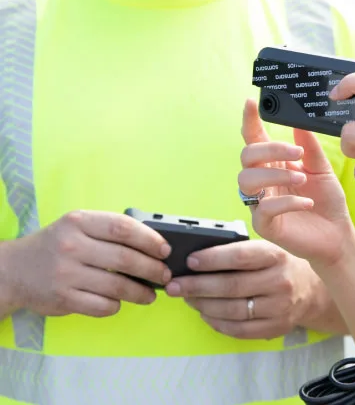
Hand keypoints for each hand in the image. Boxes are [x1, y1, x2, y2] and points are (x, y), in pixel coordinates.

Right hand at [2, 210, 170, 317]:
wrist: (14, 270)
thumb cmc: (57, 245)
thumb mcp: (78, 226)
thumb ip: (109, 230)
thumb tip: (154, 244)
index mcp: (79, 222)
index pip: (123, 228)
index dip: (150, 239)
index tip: (165, 250)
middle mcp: (72, 246)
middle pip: (125, 258)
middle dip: (152, 269)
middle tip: (165, 275)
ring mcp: (66, 274)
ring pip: (117, 286)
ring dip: (141, 292)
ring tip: (151, 294)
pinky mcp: (63, 299)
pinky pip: (102, 305)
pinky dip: (117, 305)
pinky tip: (120, 302)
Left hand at [165, 240, 321, 339]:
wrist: (309, 290)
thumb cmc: (278, 265)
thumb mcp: (266, 249)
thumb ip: (238, 252)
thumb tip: (196, 260)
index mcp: (275, 256)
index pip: (239, 257)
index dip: (212, 259)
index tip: (189, 261)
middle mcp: (279, 281)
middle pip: (231, 286)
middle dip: (197, 286)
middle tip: (174, 285)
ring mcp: (279, 308)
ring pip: (232, 310)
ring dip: (203, 305)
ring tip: (186, 298)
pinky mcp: (275, 328)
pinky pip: (238, 329)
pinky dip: (216, 322)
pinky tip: (204, 313)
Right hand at [236, 99, 354, 268]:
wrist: (338, 234)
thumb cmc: (327, 202)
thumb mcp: (321, 168)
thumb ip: (308, 146)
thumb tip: (300, 119)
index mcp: (273, 165)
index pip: (255, 139)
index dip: (250, 120)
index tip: (251, 102)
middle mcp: (263, 182)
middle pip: (247, 156)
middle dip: (269, 150)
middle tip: (296, 152)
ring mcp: (260, 203)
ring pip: (248, 181)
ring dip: (275, 175)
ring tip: (302, 178)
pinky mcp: (265, 226)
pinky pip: (263, 209)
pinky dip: (286, 202)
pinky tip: (307, 202)